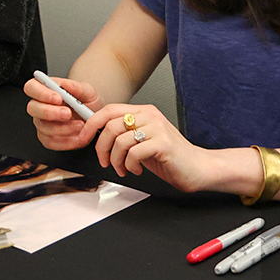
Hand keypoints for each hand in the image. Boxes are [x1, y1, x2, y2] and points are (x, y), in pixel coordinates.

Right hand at [24, 75, 100, 150]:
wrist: (94, 120)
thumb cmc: (87, 103)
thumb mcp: (88, 92)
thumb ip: (77, 87)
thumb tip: (65, 84)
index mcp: (46, 90)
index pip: (32, 87)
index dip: (41, 93)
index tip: (58, 98)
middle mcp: (40, 106)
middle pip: (32, 108)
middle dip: (50, 112)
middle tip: (68, 113)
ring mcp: (41, 123)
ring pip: (43, 127)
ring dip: (63, 128)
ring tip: (80, 125)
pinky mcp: (47, 138)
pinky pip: (51, 142)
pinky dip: (66, 141)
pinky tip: (77, 137)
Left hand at [79, 104, 216, 193]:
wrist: (197, 168)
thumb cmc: (168, 157)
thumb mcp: (141, 141)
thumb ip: (123, 134)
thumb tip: (95, 134)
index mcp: (143, 111)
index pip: (108, 110)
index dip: (91, 124)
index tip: (83, 138)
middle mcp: (150, 115)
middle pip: (110, 125)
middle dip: (101, 148)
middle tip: (105, 162)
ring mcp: (157, 128)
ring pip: (120, 141)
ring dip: (116, 161)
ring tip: (123, 169)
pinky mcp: (163, 144)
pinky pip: (134, 153)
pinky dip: (129, 165)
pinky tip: (136, 169)